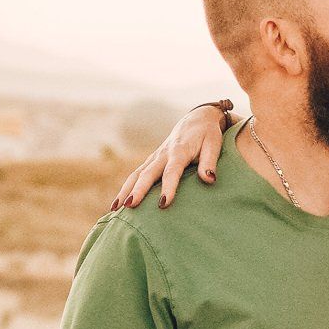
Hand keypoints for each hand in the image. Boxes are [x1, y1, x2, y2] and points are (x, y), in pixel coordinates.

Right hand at [111, 106, 229, 210]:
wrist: (196, 119)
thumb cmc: (207, 134)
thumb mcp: (214, 144)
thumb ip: (210, 162)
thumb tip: (209, 180)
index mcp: (179, 150)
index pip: (172, 171)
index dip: (168, 187)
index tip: (163, 203)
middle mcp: (163, 154)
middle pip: (147, 173)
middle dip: (137, 190)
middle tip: (129, 206)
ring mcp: (155, 157)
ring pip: (136, 174)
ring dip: (125, 190)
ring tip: (114, 209)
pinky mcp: (151, 160)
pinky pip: (136, 174)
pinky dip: (126, 188)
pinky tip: (118, 203)